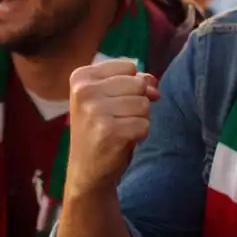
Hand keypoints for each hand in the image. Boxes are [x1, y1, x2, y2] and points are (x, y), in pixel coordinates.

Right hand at [65, 59, 159, 197]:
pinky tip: (122, 141)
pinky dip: (140, 134)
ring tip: (119, 130)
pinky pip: (144, 124)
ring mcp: (94, 111)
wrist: (86, 170)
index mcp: (81, 77)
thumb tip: (154, 84)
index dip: (132, 85)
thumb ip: (133, 81)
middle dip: (136, 103)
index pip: (129, 67)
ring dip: (139, 119)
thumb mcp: (109, 97)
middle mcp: (84, 91)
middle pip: (138, 84)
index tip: (115, 102)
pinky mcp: (108, 132)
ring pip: (144, 104)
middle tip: (117, 119)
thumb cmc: (100, 128)